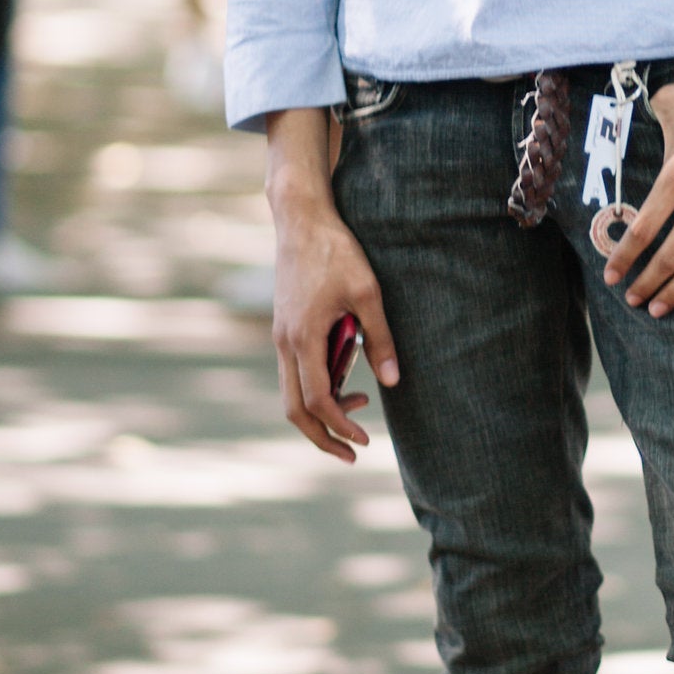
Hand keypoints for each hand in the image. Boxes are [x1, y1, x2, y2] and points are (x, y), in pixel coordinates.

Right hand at [269, 188, 399, 462]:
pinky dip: (316, 386)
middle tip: (353, 453)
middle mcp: (284, 343)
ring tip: (359, 405)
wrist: (301, 219)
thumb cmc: (336, 251)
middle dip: (322, 437)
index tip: (364, 441)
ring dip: (322, 409)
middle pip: (294, 409)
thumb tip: (392, 382)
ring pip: (291, 392)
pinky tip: (346, 377)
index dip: (340, 427)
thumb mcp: (368, 293)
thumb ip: (380, 339)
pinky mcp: (285, 327)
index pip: (317, 401)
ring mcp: (281, 336)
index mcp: (302, 338)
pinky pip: (295, 371)